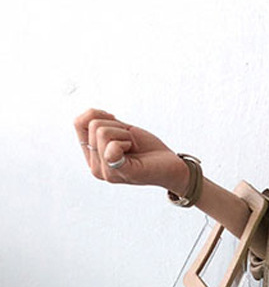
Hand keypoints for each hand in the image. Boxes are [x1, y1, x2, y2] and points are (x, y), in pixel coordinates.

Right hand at [73, 107, 189, 192]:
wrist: (171, 166)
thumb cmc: (148, 150)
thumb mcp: (120, 130)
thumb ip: (99, 122)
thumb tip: (90, 113)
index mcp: (92, 157)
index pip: (78, 123)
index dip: (100, 115)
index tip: (119, 127)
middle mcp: (96, 168)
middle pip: (93, 125)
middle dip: (117, 127)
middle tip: (130, 143)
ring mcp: (107, 172)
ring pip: (102, 131)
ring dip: (124, 134)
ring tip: (133, 148)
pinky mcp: (121, 172)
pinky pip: (111, 147)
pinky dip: (125, 141)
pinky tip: (134, 151)